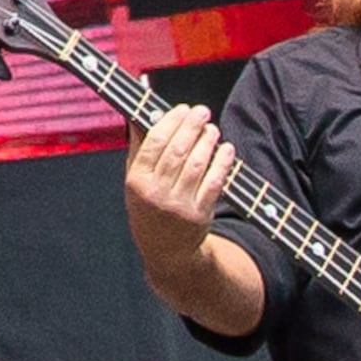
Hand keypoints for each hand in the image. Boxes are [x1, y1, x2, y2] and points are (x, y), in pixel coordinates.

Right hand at [124, 104, 235, 268]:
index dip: (170, 122)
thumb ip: (139, 147)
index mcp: (137, 181)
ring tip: (213, 129)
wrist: (166, 252)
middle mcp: (156, 193)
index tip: (182, 109)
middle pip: (177, 151)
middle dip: (191, 127)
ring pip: (196, 165)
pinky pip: (214, 183)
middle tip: (202, 112)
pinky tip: (226, 150)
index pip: (154, 143)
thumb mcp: (135, 180)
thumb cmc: (149, 209)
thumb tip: (140, 113)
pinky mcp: (201, 214)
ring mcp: (179, 204)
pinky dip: (222, 164)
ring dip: (207, 143)